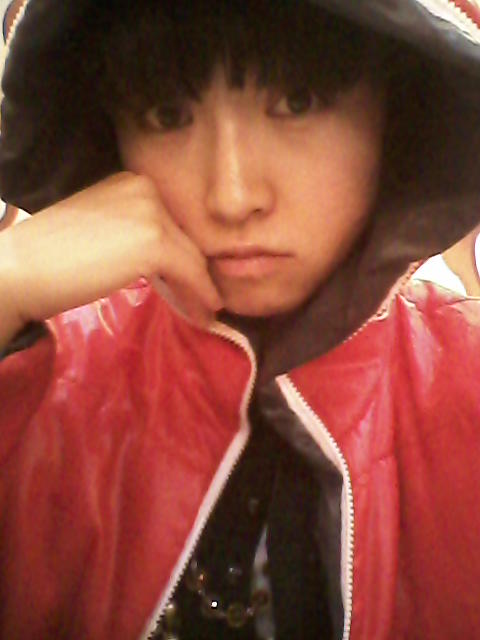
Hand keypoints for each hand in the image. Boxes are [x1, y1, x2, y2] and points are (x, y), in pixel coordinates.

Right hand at [0, 172, 222, 345]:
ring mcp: (151, 211)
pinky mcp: (154, 240)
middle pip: (186, 238)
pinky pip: (191, 272)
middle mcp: (146, 188)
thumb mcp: (105, 234)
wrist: (20, 268)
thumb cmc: (53, 257)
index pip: (173, 223)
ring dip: (202, 288)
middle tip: (207, 301)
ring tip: (208, 311)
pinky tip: (206, 313)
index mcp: (132, 182)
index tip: (195, 284)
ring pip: (192, 256)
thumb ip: (135, 237)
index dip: (186, 257)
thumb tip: (171, 264)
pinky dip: (202, 295)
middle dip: (198, 273)